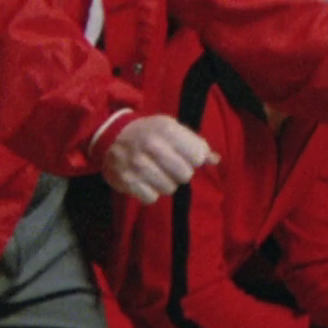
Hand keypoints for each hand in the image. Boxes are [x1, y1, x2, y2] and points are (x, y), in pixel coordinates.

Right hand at [103, 116, 218, 203]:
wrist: (111, 135)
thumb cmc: (148, 132)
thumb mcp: (171, 128)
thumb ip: (195, 143)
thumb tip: (216, 160)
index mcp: (166, 129)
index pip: (198, 156)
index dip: (194, 159)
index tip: (185, 156)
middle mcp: (152, 146)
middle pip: (185, 175)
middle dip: (181, 173)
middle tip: (170, 166)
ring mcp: (137, 164)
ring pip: (169, 189)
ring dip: (165, 183)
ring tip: (156, 172)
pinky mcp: (126, 181)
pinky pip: (151, 198)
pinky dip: (150, 192)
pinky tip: (144, 180)